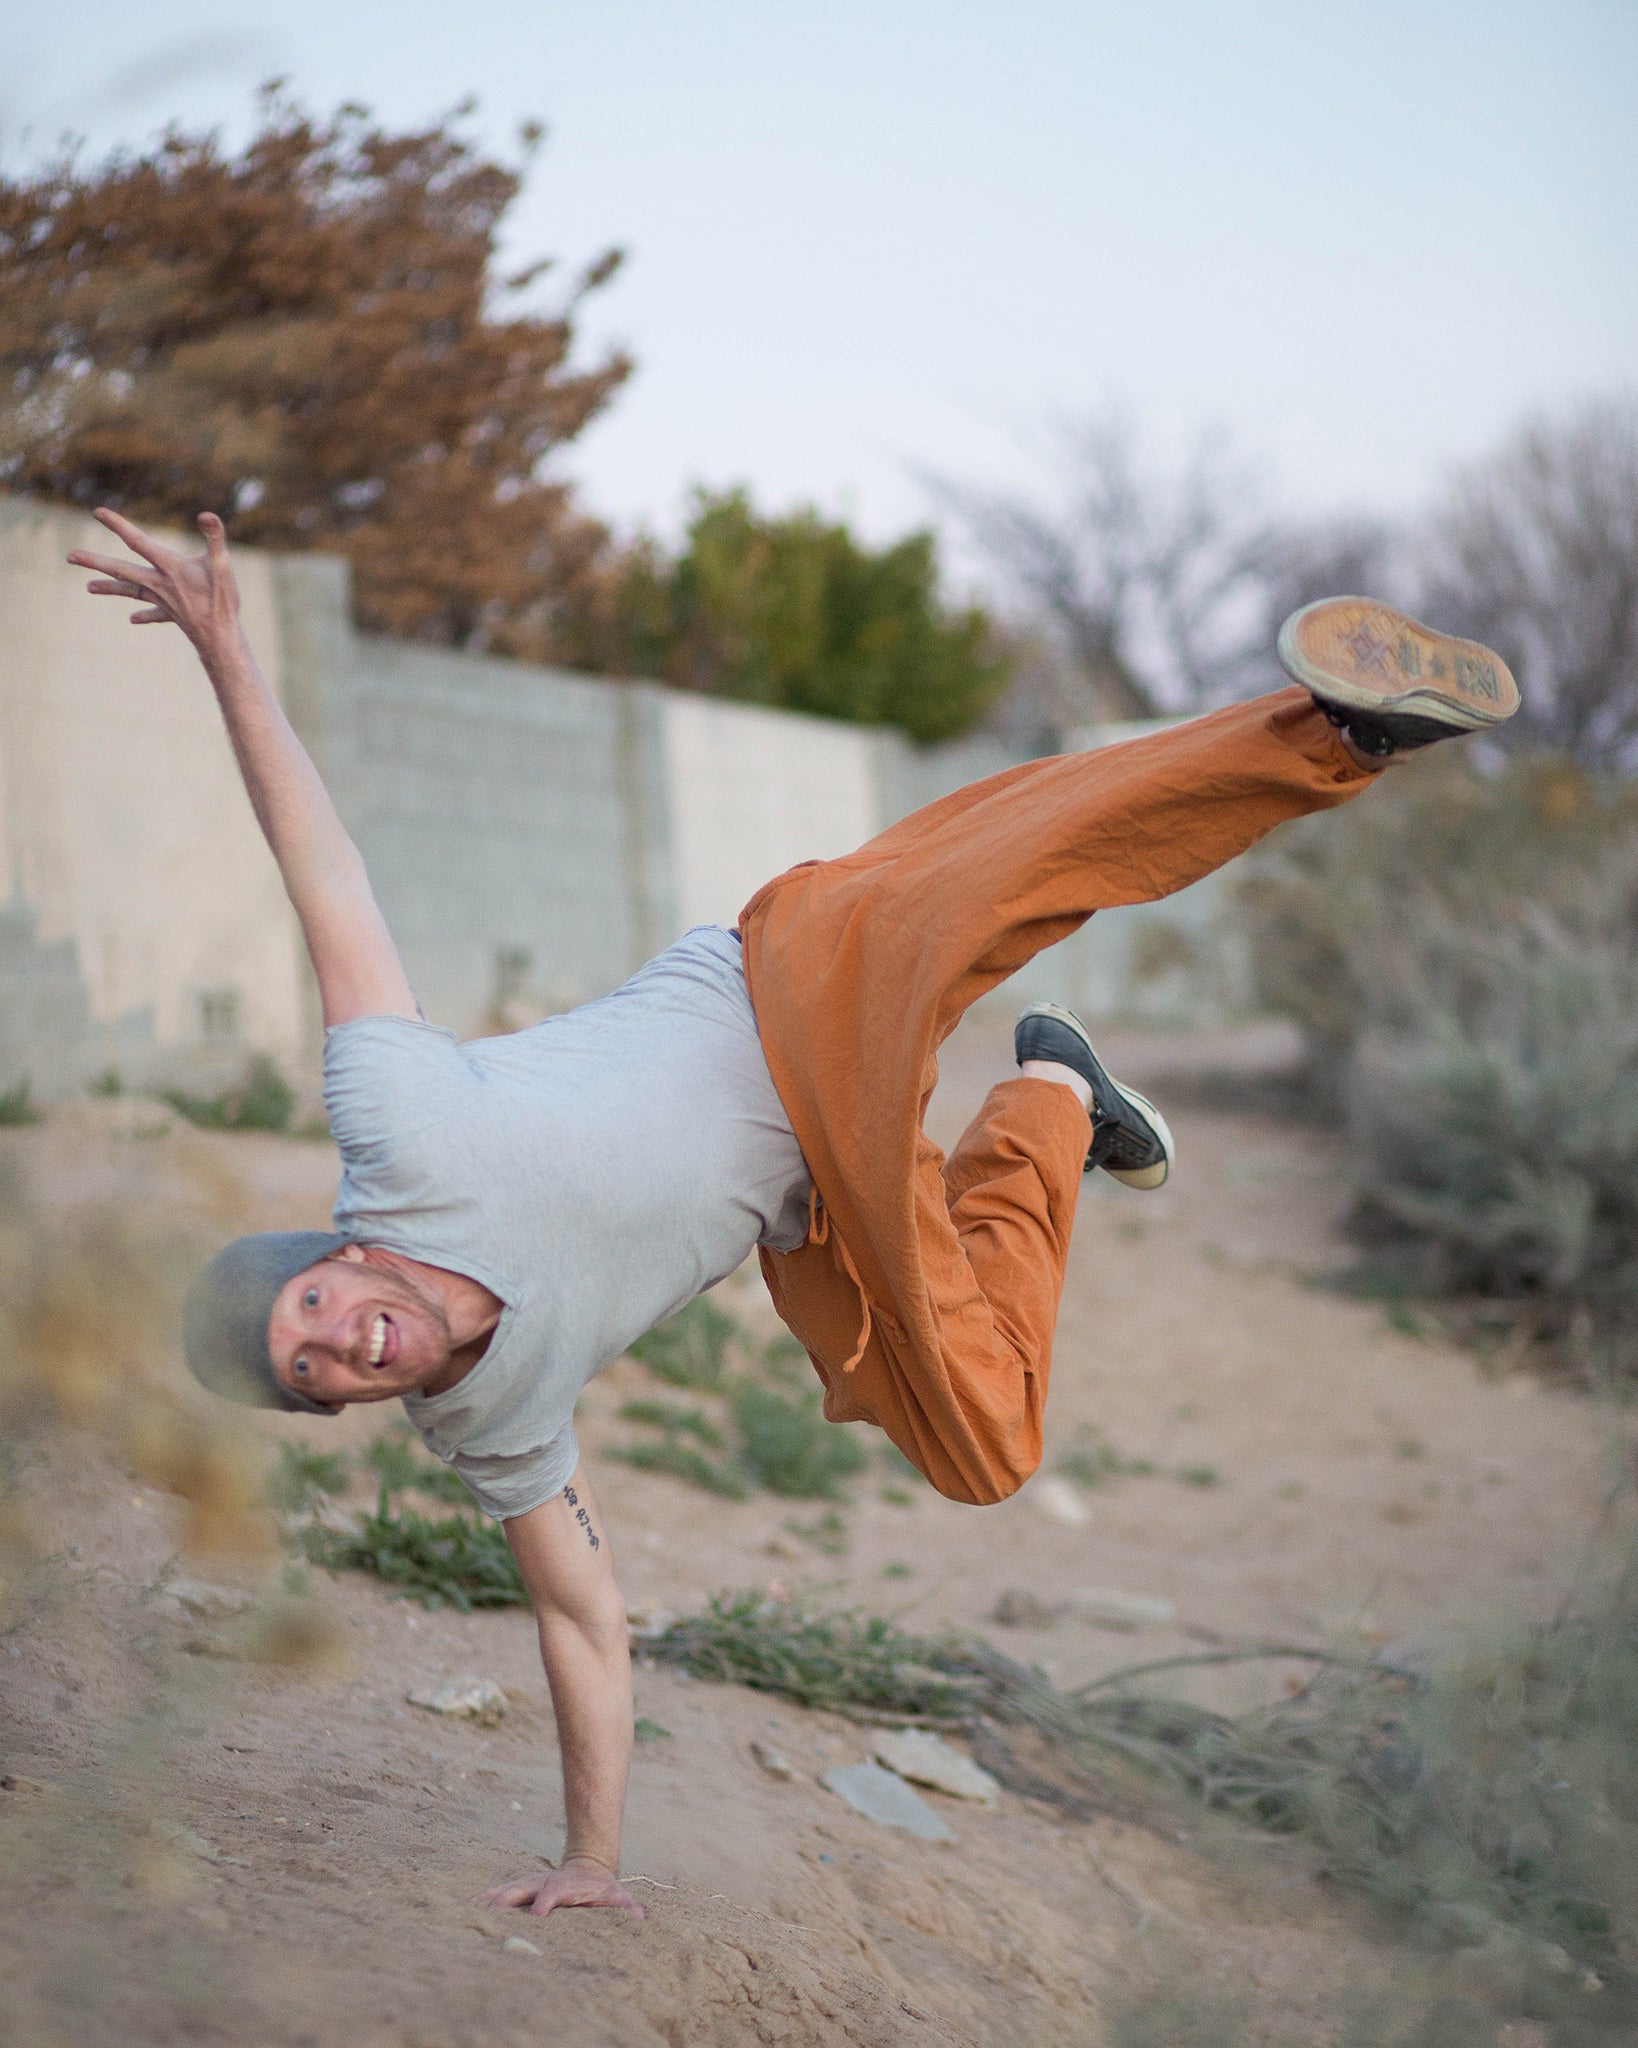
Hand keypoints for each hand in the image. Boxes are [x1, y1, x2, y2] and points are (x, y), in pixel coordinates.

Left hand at [69, 507, 241, 660]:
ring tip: (89, 587)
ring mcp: (163, 599)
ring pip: (131, 591)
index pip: (137, 541)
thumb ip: (215, 538)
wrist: (220, 637)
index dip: (118, 525)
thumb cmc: (222, 600)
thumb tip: (206, 515)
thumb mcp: (223, 564)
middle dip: (95, 562)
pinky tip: (132, 619)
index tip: (98, 513)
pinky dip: (144, 615)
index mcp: (168, 567)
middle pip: (122, 570)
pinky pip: (153, 613)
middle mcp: (159, 583)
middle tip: (70, 557)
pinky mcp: (172, 614)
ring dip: (110, 587)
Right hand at [476, 1855, 645, 1919]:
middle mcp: (542, 1883)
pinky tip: (468, 1908)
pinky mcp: (521, 1891)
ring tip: (469, 1909)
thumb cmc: (603, 1892)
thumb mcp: (617, 1897)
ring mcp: (530, 1884)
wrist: (589, 1868)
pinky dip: (484, 1900)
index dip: (546, 1902)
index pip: (553, 1892)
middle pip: (522, 1888)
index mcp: (564, 1887)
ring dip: (490, 1899)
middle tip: (492, 1912)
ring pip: (506, 1889)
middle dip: (507, 1898)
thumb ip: (625, 1908)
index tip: (537, 1914)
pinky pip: (499, 1894)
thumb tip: (638, 1915)